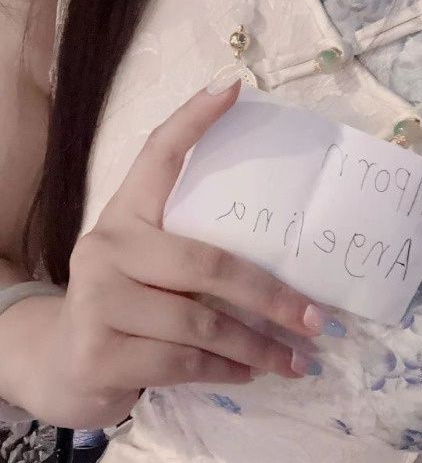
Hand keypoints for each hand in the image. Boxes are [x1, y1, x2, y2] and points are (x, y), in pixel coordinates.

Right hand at [40, 81, 330, 427]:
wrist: (63, 365)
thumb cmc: (126, 309)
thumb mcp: (151, 269)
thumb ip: (193, 254)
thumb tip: (287, 260)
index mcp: (125, 215)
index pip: (157, 156)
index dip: (192, 120)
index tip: (233, 87)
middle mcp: (106, 248)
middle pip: (205, 262)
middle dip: (272, 297)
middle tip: (317, 320)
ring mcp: (97, 300)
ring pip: (199, 322)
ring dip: (258, 346)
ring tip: (298, 360)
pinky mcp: (99, 353)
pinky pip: (181, 361)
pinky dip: (225, 371)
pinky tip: (251, 374)